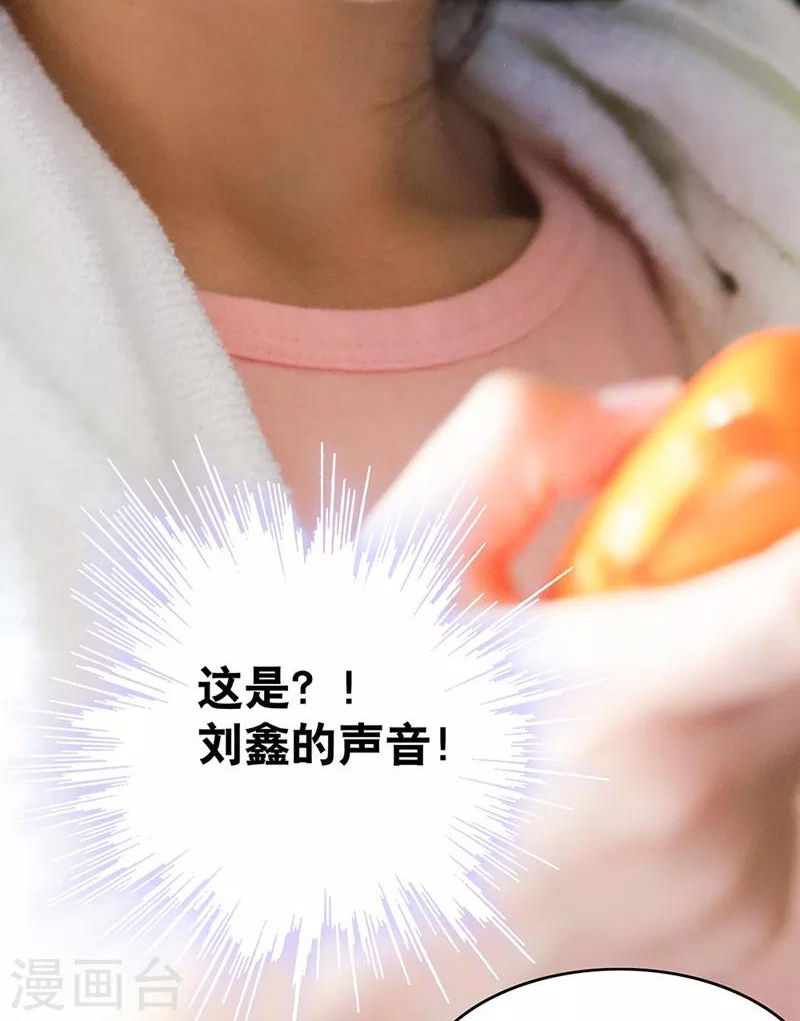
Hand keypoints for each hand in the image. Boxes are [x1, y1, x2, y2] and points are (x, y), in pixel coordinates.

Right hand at [297, 372, 799, 1020]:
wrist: (319, 940)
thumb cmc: (356, 748)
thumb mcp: (406, 556)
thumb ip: (529, 438)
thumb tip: (656, 412)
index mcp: (626, 694)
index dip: (799, 527)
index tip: (780, 498)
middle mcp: (702, 801)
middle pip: (799, 642)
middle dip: (743, 595)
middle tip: (645, 603)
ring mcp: (737, 886)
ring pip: (785, 719)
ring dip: (731, 689)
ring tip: (606, 721)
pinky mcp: (752, 945)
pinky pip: (779, 812)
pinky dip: (727, 778)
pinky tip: (623, 794)